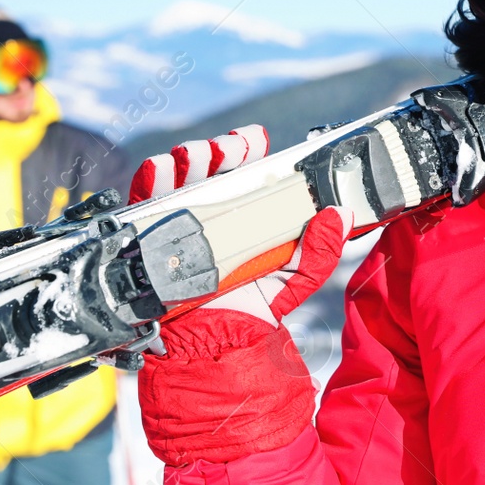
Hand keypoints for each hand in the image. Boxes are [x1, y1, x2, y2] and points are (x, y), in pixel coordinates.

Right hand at [129, 126, 352, 464]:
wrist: (215, 346)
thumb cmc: (252, 308)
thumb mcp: (295, 278)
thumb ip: (320, 249)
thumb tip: (341, 215)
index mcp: (241, 216)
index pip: (241, 171)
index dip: (245, 148)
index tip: (255, 138)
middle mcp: (208, 214)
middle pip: (209, 167)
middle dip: (219, 148)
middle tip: (232, 146)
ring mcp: (178, 222)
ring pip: (178, 175)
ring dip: (189, 155)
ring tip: (204, 153)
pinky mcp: (150, 234)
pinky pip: (144, 198)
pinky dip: (153, 176)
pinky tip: (166, 167)